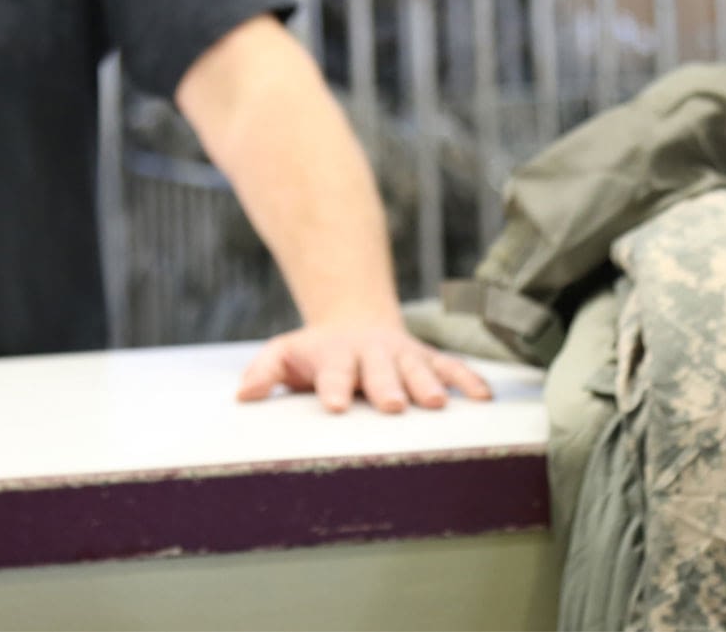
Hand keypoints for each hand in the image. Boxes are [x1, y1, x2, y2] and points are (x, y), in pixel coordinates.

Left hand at [236, 320, 494, 413]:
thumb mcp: (285, 354)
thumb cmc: (316, 352)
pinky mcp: (427, 359)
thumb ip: (264, 371)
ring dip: (428, 384)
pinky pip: (451, 367)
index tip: (333, 405)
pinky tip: (483, 398)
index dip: (333, 387)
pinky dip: (467, 380)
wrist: (354, 320)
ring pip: (418, 369)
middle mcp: (373, 354)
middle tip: (392, 404)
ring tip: (437, 404)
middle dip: (387, 386)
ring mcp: (403, 355)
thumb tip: (243, 395)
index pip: (333, 373)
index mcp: (336, 356)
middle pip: (380, 371)